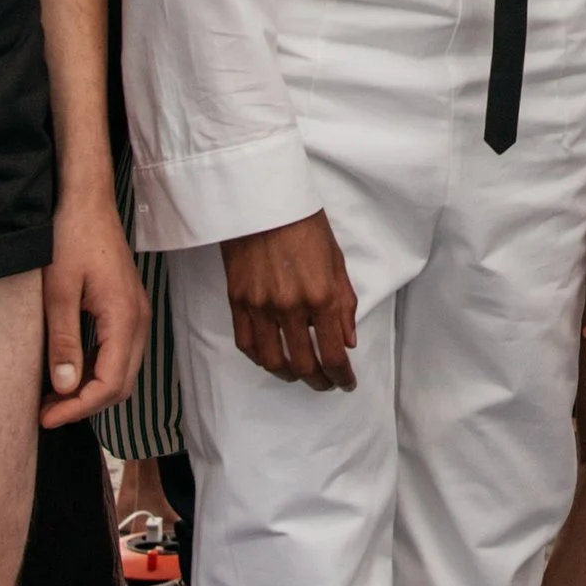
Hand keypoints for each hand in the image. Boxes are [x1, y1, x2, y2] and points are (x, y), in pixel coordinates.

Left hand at [37, 179, 150, 429]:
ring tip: (53, 397)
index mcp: (124, 317)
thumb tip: (65, 387)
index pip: (109, 382)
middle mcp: (138, 318)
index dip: (78, 408)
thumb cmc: (71, 236)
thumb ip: (63, 340)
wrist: (86, 200)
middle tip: (47, 413)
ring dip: (91, 390)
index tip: (46, 417)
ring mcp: (136, 312)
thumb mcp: (57, 290)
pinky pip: (119, 352)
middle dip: (86, 405)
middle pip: (121, 383)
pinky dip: (96, 370)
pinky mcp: (127, 306)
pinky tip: (68, 370)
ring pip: (122, 370)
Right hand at [224, 212, 358, 391]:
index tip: (346, 383)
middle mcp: (290, 307)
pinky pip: (247, 344)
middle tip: (327, 383)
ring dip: (290, 375)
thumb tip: (347, 341)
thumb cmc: (304, 225)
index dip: (342, 376)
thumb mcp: (337, 262)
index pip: (334, 353)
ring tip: (300, 374)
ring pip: (273, 361)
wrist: (263, 201)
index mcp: (321, 296)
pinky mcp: (237, 301)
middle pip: (304, 364)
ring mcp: (260, 306)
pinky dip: (261, 358)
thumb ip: (344, 304)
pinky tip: (272, 359)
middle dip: (320, 381)